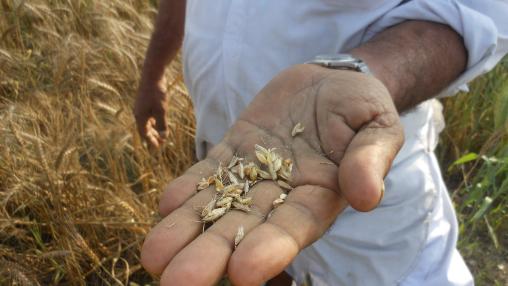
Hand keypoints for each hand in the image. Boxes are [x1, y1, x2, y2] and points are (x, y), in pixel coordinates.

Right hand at [134, 79, 168, 147]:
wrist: (152, 75)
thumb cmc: (157, 93)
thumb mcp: (161, 110)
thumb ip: (162, 124)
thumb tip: (163, 136)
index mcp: (140, 117)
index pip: (144, 134)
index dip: (150, 142)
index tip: (157, 149)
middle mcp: (138, 113)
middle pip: (144, 129)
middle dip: (152, 137)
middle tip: (160, 144)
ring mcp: (141, 107)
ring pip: (146, 122)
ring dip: (153, 130)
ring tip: (161, 136)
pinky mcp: (145, 101)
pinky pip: (148, 115)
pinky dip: (153, 121)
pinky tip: (158, 122)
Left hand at [141, 64, 403, 284]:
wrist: (328, 82)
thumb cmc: (360, 106)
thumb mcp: (377, 125)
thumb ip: (370, 158)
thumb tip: (366, 196)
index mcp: (320, 197)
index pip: (292, 229)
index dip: (269, 250)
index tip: (243, 272)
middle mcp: (282, 195)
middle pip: (243, 229)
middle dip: (211, 255)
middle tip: (177, 283)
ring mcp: (253, 174)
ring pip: (216, 207)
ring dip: (185, 231)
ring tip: (153, 257)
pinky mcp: (234, 150)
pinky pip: (209, 172)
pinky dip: (188, 190)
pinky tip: (166, 206)